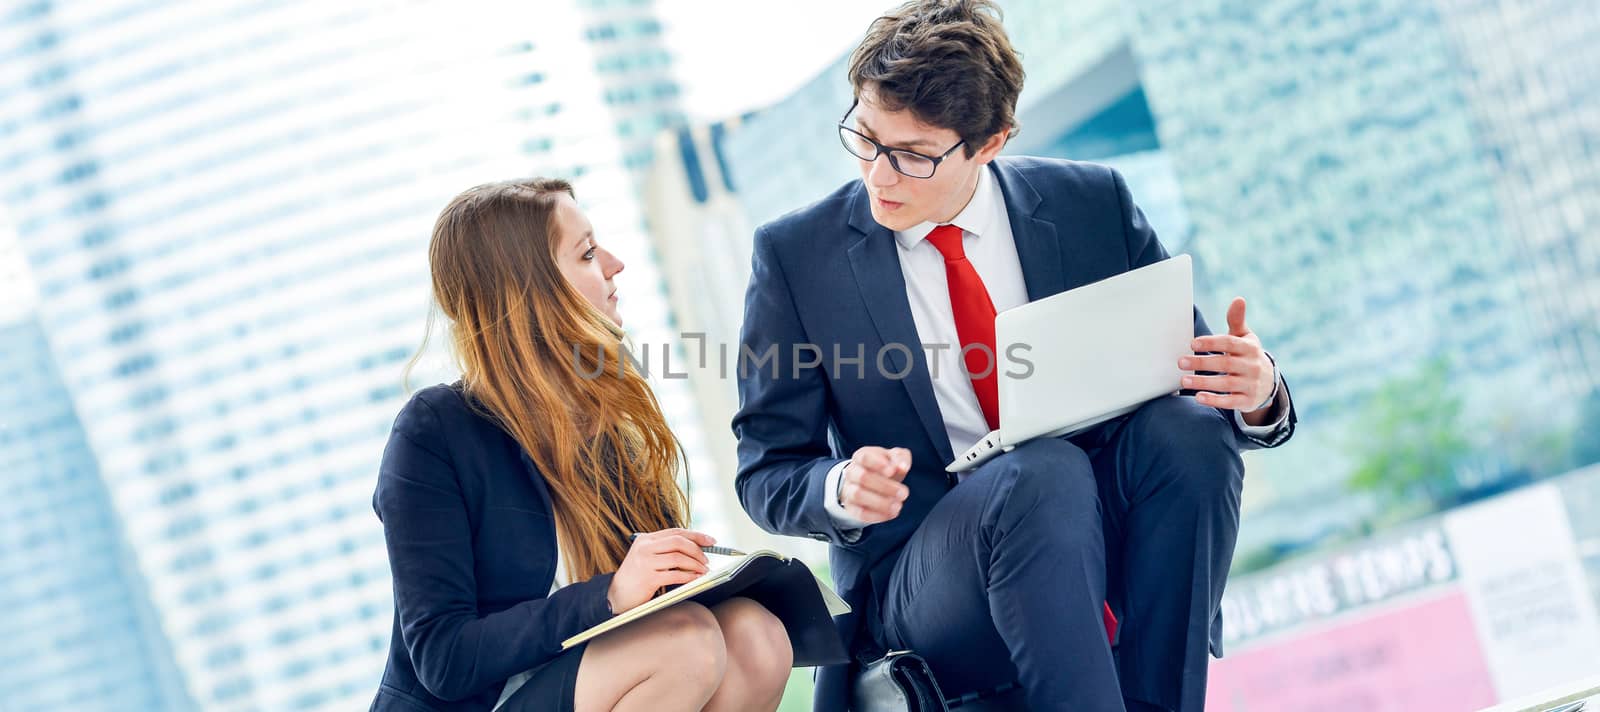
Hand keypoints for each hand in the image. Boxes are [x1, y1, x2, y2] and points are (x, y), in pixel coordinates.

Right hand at [607, 528, 713, 612]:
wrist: (617, 594)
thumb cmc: (636, 577)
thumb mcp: (648, 557)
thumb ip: (666, 550)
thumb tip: (695, 549)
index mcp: (646, 539)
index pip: (676, 532)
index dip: (696, 535)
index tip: (710, 541)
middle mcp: (644, 547)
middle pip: (679, 542)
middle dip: (697, 550)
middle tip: (707, 560)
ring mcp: (645, 561)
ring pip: (678, 557)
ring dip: (695, 564)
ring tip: (703, 570)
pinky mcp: (647, 577)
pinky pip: (675, 574)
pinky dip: (689, 576)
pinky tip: (695, 578)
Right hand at [838, 446, 910, 524]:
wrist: (869, 483)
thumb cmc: (883, 468)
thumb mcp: (894, 458)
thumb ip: (900, 458)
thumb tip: (902, 466)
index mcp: (861, 456)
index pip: (865, 457)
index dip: (878, 463)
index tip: (892, 471)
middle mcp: (852, 472)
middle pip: (863, 477)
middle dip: (885, 486)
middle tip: (904, 493)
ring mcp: (849, 490)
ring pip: (858, 495)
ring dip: (880, 502)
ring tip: (898, 506)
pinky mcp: (851, 507)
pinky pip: (860, 513)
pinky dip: (877, 515)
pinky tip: (891, 514)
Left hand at [1178, 297, 1276, 415]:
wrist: (1268, 383)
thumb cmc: (1248, 355)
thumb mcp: (1245, 338)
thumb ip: (1237, 320)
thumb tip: (1238, 299)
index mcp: (1250, 348)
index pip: (1230, 343)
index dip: (1211, 343)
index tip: (1192, 344)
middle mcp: (1252, 366)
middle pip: (1225, 364)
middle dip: (1202, 363)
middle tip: (1180, 362)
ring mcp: (1251, 385)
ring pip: (1226, 384)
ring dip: (1204, 382)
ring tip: (1183, 381)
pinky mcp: (1247, 401)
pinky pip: (1231, 402)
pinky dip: (1215, 400)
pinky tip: (1198, 397)